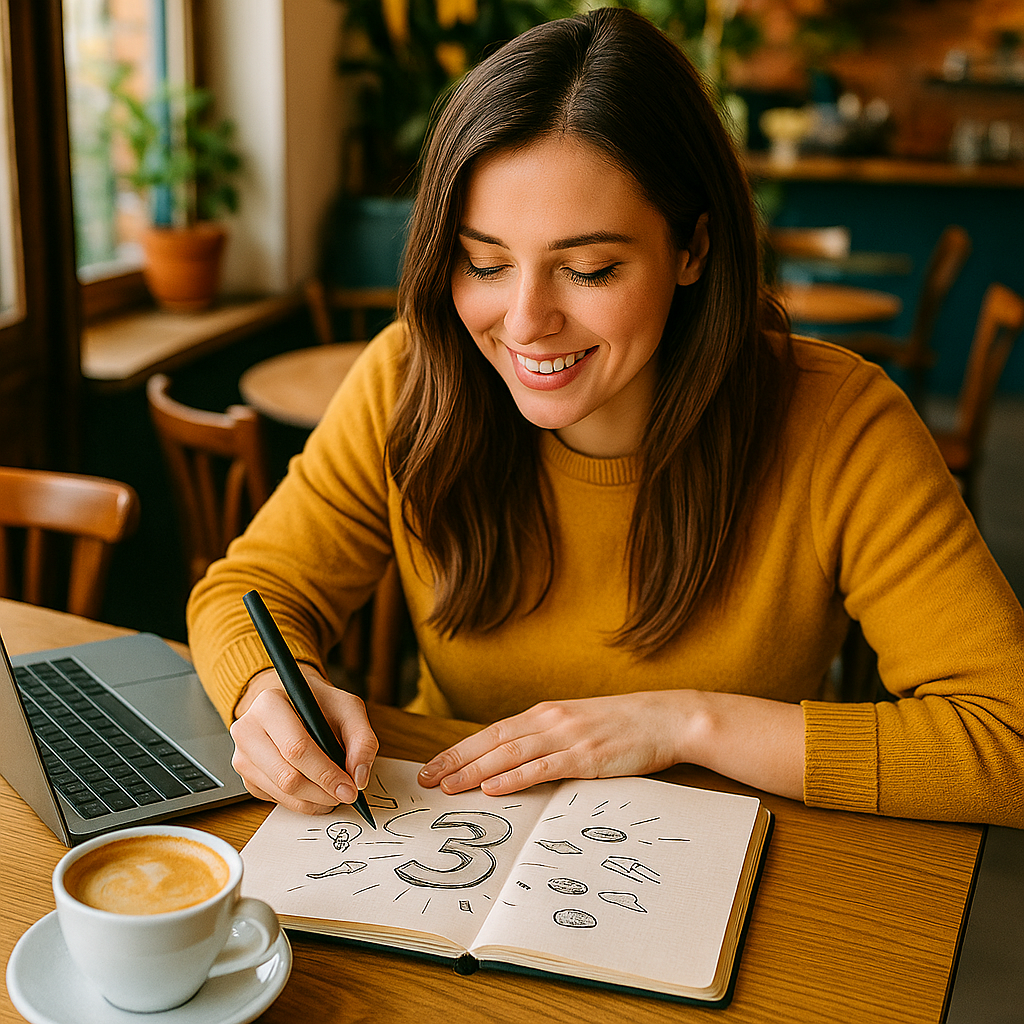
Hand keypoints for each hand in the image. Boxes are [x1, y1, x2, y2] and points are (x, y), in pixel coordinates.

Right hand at [229, 665, 378, 813]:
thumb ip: (361, 739)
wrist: (294, 703)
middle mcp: (248, 730)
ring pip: (282, 793)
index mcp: (269, 705)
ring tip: (335, 793)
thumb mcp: (349, 708)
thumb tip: (358, 777)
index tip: (350, 788)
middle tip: (346, 794)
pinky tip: (318, 791)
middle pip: (286, 776)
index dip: (325, 773)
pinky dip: (303, 802)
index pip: (296, 748)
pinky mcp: (247, 777)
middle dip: (322, 792)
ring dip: (315, 801)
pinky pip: (276, 800)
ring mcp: (243, 756)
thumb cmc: (320, 704)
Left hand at [417, 692, 692, 795]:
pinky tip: (494, 787)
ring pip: (509, 755)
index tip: (434, 765)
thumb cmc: (623, 724)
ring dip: (474, 771)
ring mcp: (567, 737)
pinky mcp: (585, 756)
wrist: (665, 717)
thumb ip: (548, 737)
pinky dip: (515, 778)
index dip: (459, 749)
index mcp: (545, 713)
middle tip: (426, 779)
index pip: (492, 733)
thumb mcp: (578, 723)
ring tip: (448, 786)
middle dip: (455, 760)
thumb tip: (518, 760)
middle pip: (491, 742)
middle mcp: (549, 721)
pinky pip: (543, 768)